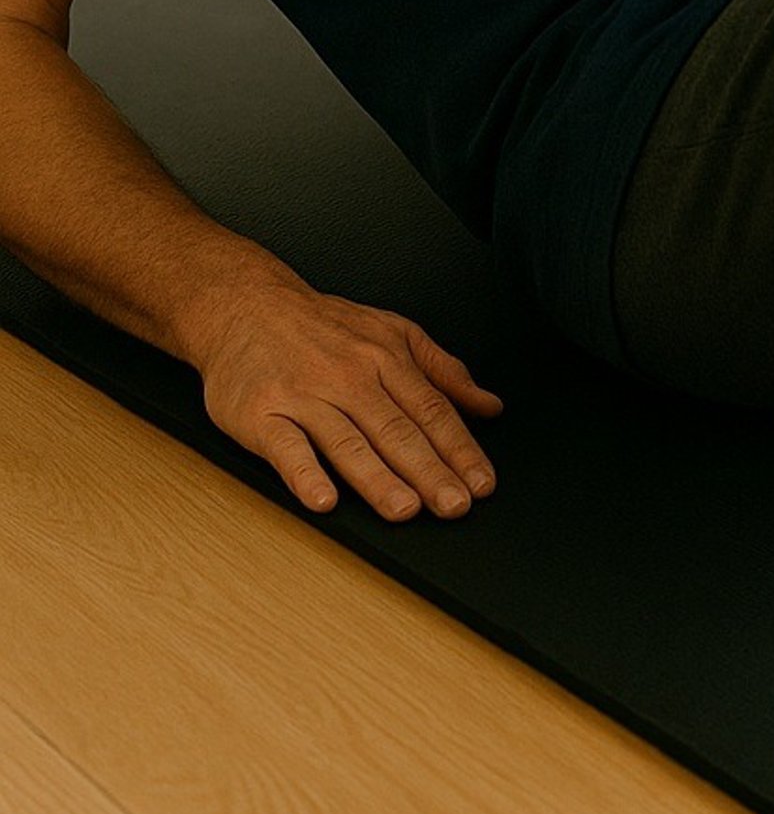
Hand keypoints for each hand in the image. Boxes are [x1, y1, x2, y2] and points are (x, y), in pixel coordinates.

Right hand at [188, 260, 502, 521]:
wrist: (245, 305)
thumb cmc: (324, 325)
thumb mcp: (393, 332)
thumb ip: (443, 371)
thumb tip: (489, 406)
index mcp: (386, 358)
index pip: (432, 410)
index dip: (460, 449)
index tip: (482, 484)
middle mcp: (350, 377)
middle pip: (396, 430)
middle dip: (429, 471)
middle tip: (455, 506)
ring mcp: (305, 396)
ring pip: (347, 442)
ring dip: (377, 479)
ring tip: (405, 509)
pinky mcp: (262, 414)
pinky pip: (286, 448)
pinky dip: (304, 474)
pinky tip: (324, 499)